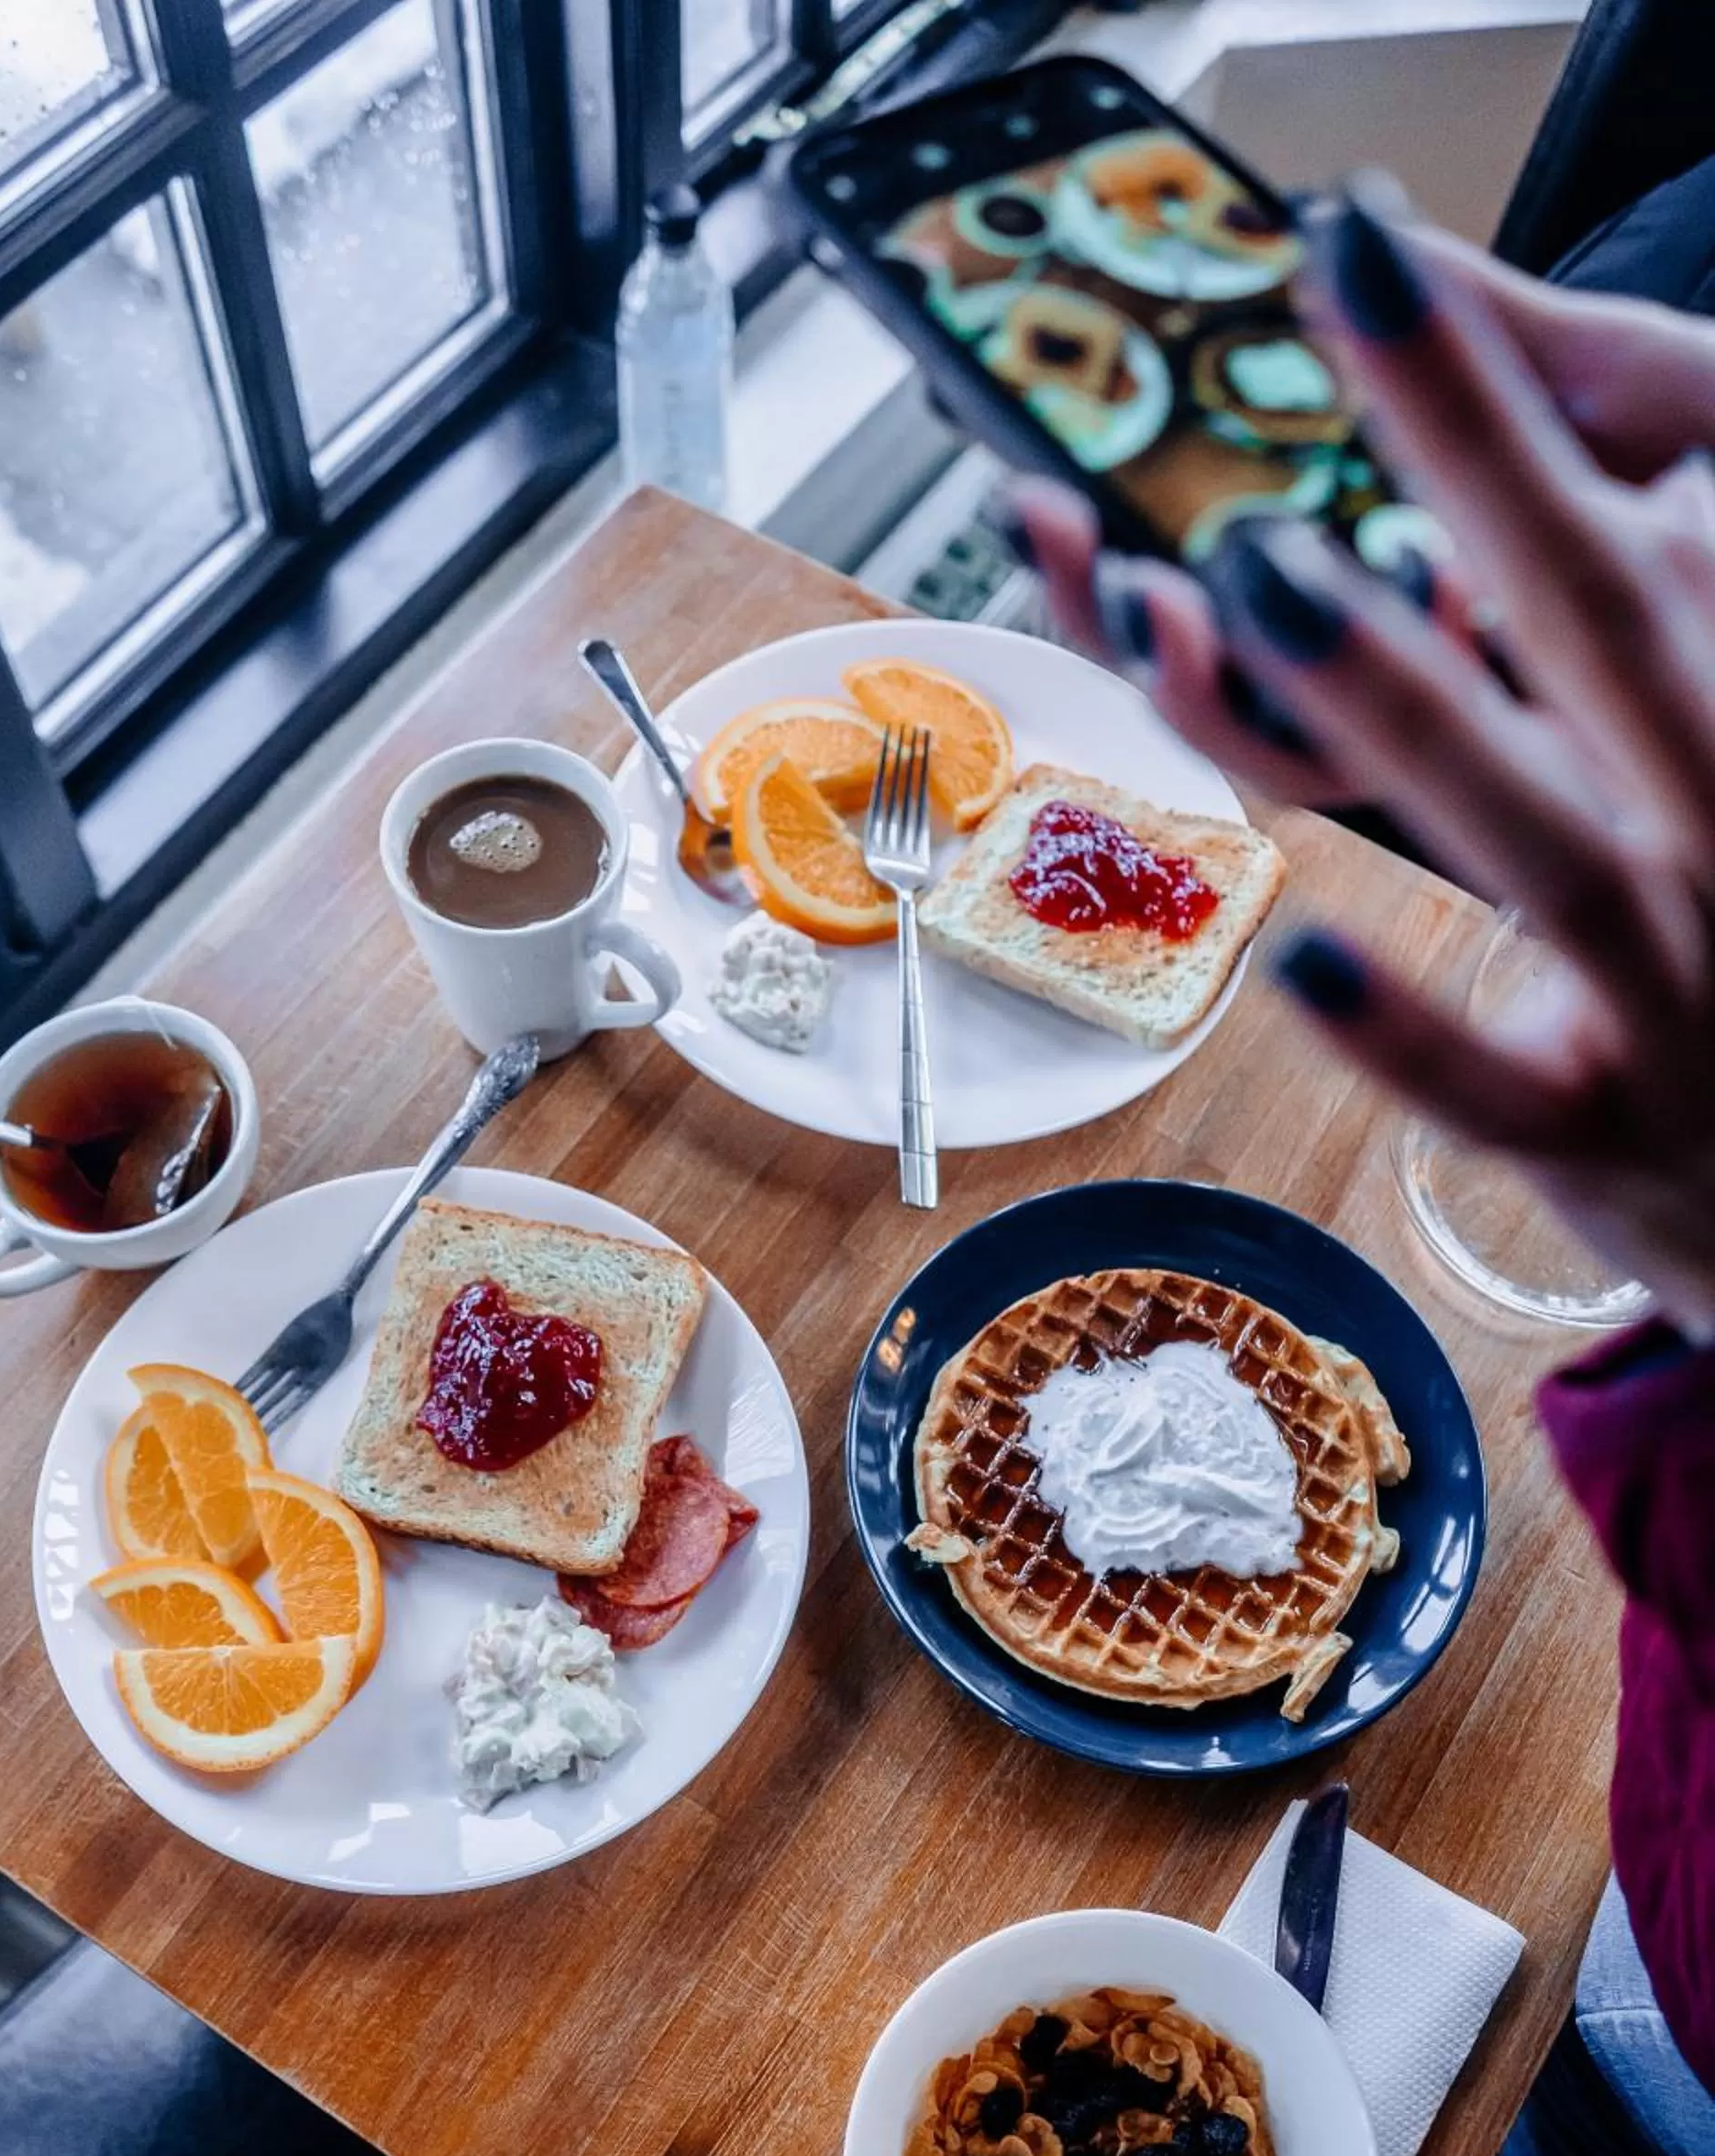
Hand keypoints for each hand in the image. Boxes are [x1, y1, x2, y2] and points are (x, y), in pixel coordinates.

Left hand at [1012, 187, 1714, 1341]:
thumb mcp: (1714, 711)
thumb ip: (1640, 581)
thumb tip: (1513, 455)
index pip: (1594, 531)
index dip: (1474, 392)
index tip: (1355, 257)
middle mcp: (1712, 815)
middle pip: (1586, 622)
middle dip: (1463, 470)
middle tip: (1330, 329)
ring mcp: (1669, 983)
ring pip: (1540, 836)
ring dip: (1403, 705)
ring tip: (1257, 585)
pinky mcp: (1610, 1128)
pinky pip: (1502, 1086)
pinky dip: (1408, 1027)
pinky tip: (1303, 952)